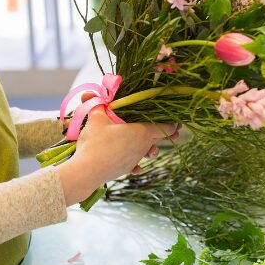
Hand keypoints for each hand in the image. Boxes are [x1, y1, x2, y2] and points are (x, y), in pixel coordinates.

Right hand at [56, 104, 178, 205]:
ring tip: (145, 143)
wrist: (87, 171)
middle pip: (158, 138)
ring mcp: (135, 159)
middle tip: (167, 128)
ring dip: (148, 146)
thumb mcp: (96, 119)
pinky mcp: (126, 168)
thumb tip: (88, 93)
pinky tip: (133, 162)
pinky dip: (136, 160)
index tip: (177, 121)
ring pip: (148, 151)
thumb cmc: (95, 143)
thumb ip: (96, 104)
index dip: (173, 123)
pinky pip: (136, 162)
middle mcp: (143, 147)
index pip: (165, 127)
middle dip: (161, 133)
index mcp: (142, 132)